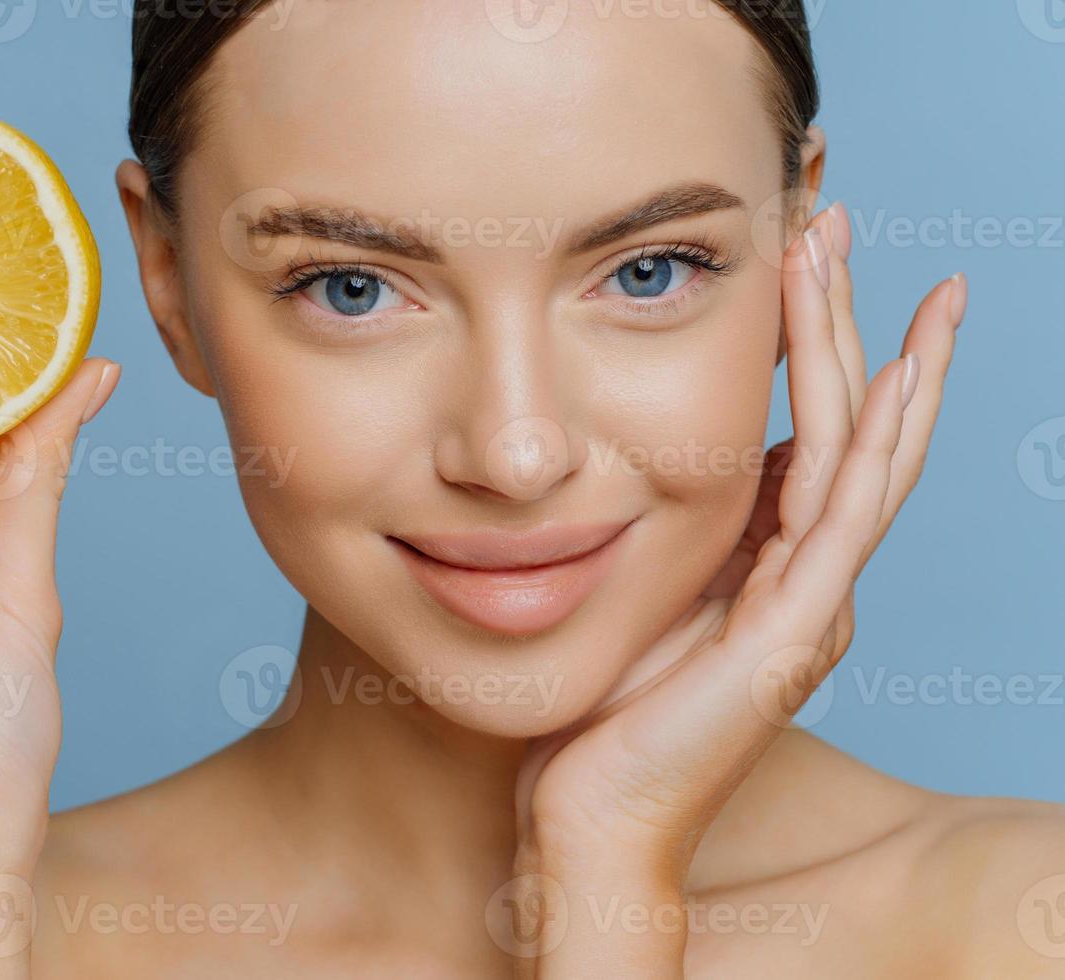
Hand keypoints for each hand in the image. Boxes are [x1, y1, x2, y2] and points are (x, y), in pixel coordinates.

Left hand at [510, 203, 966, 975]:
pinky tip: (883, 370)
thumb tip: (658, 466)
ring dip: (862, 346)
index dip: (811, 347)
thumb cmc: (602, 718)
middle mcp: (806, 578)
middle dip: (845, 319)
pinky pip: (841, 512)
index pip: (807, 433)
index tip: (799, 262)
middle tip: (836, 220)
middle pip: (845, 423)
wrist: (593, 823)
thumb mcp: (639, 599)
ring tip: (849, 252)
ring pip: (857, 448)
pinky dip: (867, 436)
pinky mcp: (791, 630)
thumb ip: (673, 539)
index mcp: (769, 568)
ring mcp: (809, 604)